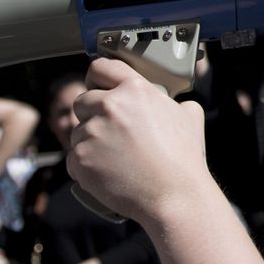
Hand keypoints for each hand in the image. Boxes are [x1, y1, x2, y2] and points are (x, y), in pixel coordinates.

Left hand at [69, 57, 208, 223]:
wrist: (174, 196)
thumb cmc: (184, 159)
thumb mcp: (189, 117)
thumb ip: (175, 102)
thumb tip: (174, 103)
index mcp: (134, 89)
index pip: (100, 68)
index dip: (97, 78)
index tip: (97, 86)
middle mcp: (109, 106)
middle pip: (82, 101)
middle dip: (92, 114)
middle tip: (110, 132)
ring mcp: (92, 133)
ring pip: (78, 132)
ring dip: (90, 142)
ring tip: (115, 159)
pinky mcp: (80, 160)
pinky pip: (74, 158)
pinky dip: (87, 167)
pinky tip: (108, 173)